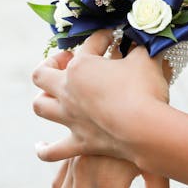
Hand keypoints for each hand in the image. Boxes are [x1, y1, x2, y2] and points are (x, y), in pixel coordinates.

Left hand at [32, 30, 168, 162]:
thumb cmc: (144, 91)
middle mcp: (67, 91)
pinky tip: (41, 146)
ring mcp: (70, 118)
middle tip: (68, 60)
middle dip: (51, 64)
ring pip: (41, 106)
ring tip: (52, 96)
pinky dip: (45, 149)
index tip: (115, 37)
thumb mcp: (147, 60)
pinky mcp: (79, 142)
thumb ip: (142, 48)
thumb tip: (144, 42)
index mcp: (81, 67)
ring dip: (43, 99)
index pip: (89, 45)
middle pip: (42, 74)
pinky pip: (52, 151)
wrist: (144, 130)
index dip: (103, 38)